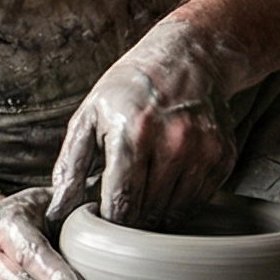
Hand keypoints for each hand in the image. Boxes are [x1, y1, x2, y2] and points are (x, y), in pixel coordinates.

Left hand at [48, 18, 239, 227]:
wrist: (188, 58)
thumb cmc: (129, 90)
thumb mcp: (89, 117)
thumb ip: (70, 167)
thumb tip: (56, 213)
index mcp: (133, 132)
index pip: (122, 204)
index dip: (109, 221)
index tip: (101, 218)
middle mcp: (173, 142)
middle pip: (147, 213)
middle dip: (129, 218)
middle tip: (121, 200)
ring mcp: (203, 151)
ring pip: (173, 214)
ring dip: (155, 212)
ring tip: (144, 187)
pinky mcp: (223, 157)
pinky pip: (197, 201)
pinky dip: (179, 201)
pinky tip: (168, 177)